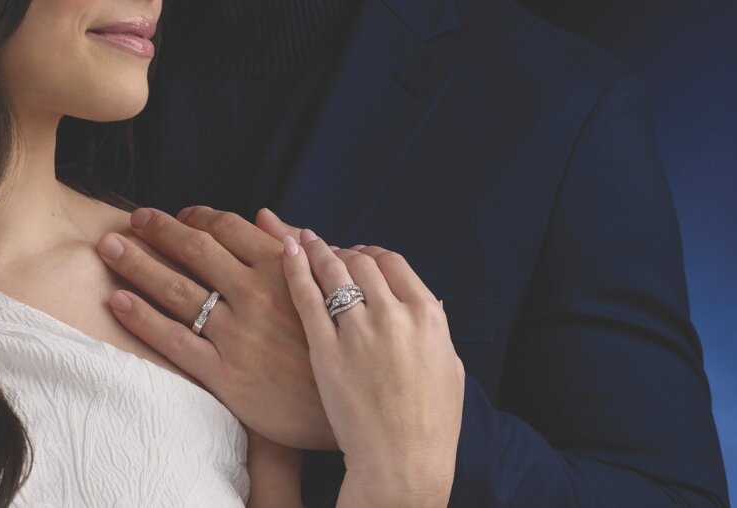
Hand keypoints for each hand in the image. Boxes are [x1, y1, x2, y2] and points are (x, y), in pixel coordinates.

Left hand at [96, 206, 334, 449]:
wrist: (348, 408)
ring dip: (138, 264)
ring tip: (110, 249)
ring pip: (177, 291)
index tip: (179, 215)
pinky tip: (119, 301)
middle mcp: (257, 295)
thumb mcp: (330, 290)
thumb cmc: (341, 346)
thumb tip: (264, 216)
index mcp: (284, 270)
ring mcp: (238, 335)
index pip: (229, 228)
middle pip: (196, 251)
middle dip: (159, 231)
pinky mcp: (226, 374)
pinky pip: (175, 341)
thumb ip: (296, 251)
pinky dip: (143, 319)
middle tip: (134, 220)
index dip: (197, 216)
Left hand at [279, 229, 464, 507]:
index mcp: (428, 316)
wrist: (403, 460)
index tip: (361, 255)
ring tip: (301, 240)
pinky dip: (295, 268)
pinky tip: (286, 252)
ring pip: (334, 271)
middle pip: (363, 262)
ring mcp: (359, 330)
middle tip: (327, 250)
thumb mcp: (450, 369)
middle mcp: (395, 314)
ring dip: (317, 250)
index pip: (395, 263)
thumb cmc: (431, 424)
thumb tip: (433, 306)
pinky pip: (307, 297)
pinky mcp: (326, 350)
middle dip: (343, 251)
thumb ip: (438, 332)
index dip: (374, 254)